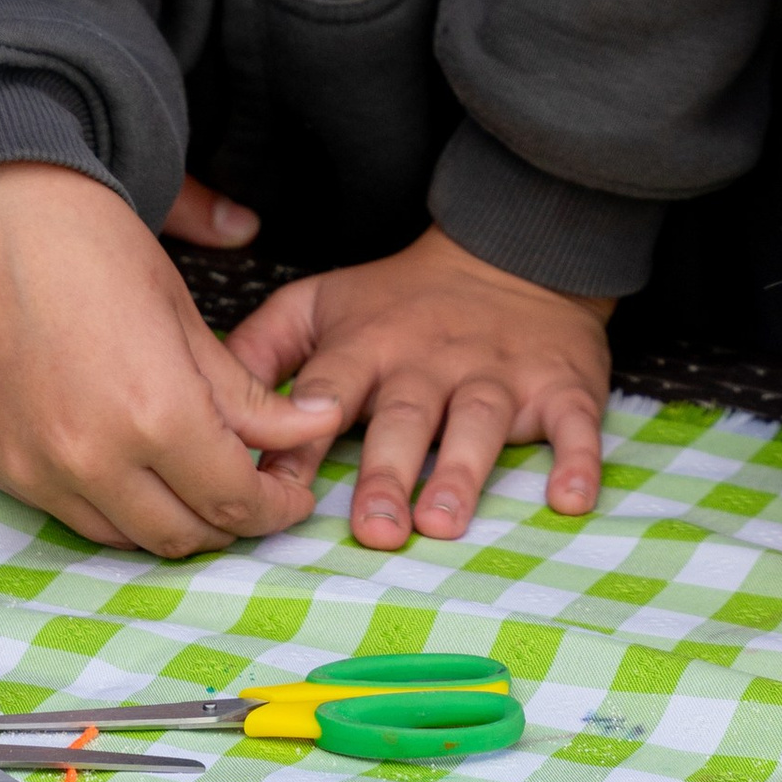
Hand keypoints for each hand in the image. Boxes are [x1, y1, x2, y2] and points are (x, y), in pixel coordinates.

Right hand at [0, 161, 338, 558]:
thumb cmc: (86, 245)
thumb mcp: (183, 313)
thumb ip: (244, 393)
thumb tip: (312, 426)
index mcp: (154, 412)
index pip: (232, 499)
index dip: (273, 509)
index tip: (290, 497)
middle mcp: (92, 459)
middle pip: (181, 535)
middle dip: (228, 522)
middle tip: (250, 490)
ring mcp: (35, 470)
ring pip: (122, 538)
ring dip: (167, 520)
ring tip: (191, 477)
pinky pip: (67, 513)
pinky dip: (109, 505)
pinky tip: (128, 464)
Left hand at [227, 225, 610, 546]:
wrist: (512, 252)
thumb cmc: (403, 299)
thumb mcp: (323, 304)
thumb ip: (261, 350)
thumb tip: (205, 406)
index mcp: (368, 346)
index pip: (325, 393)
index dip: (298, 441)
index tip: (274, 485)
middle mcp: (429, 362)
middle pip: (404, 418)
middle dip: (386, 473)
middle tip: (372, 529)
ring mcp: (497, 374)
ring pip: (478, 424)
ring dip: (462, 473)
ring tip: (443, 521)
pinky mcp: (559, 386)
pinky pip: (572, 425)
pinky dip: (576, 461)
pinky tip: (569, 500)